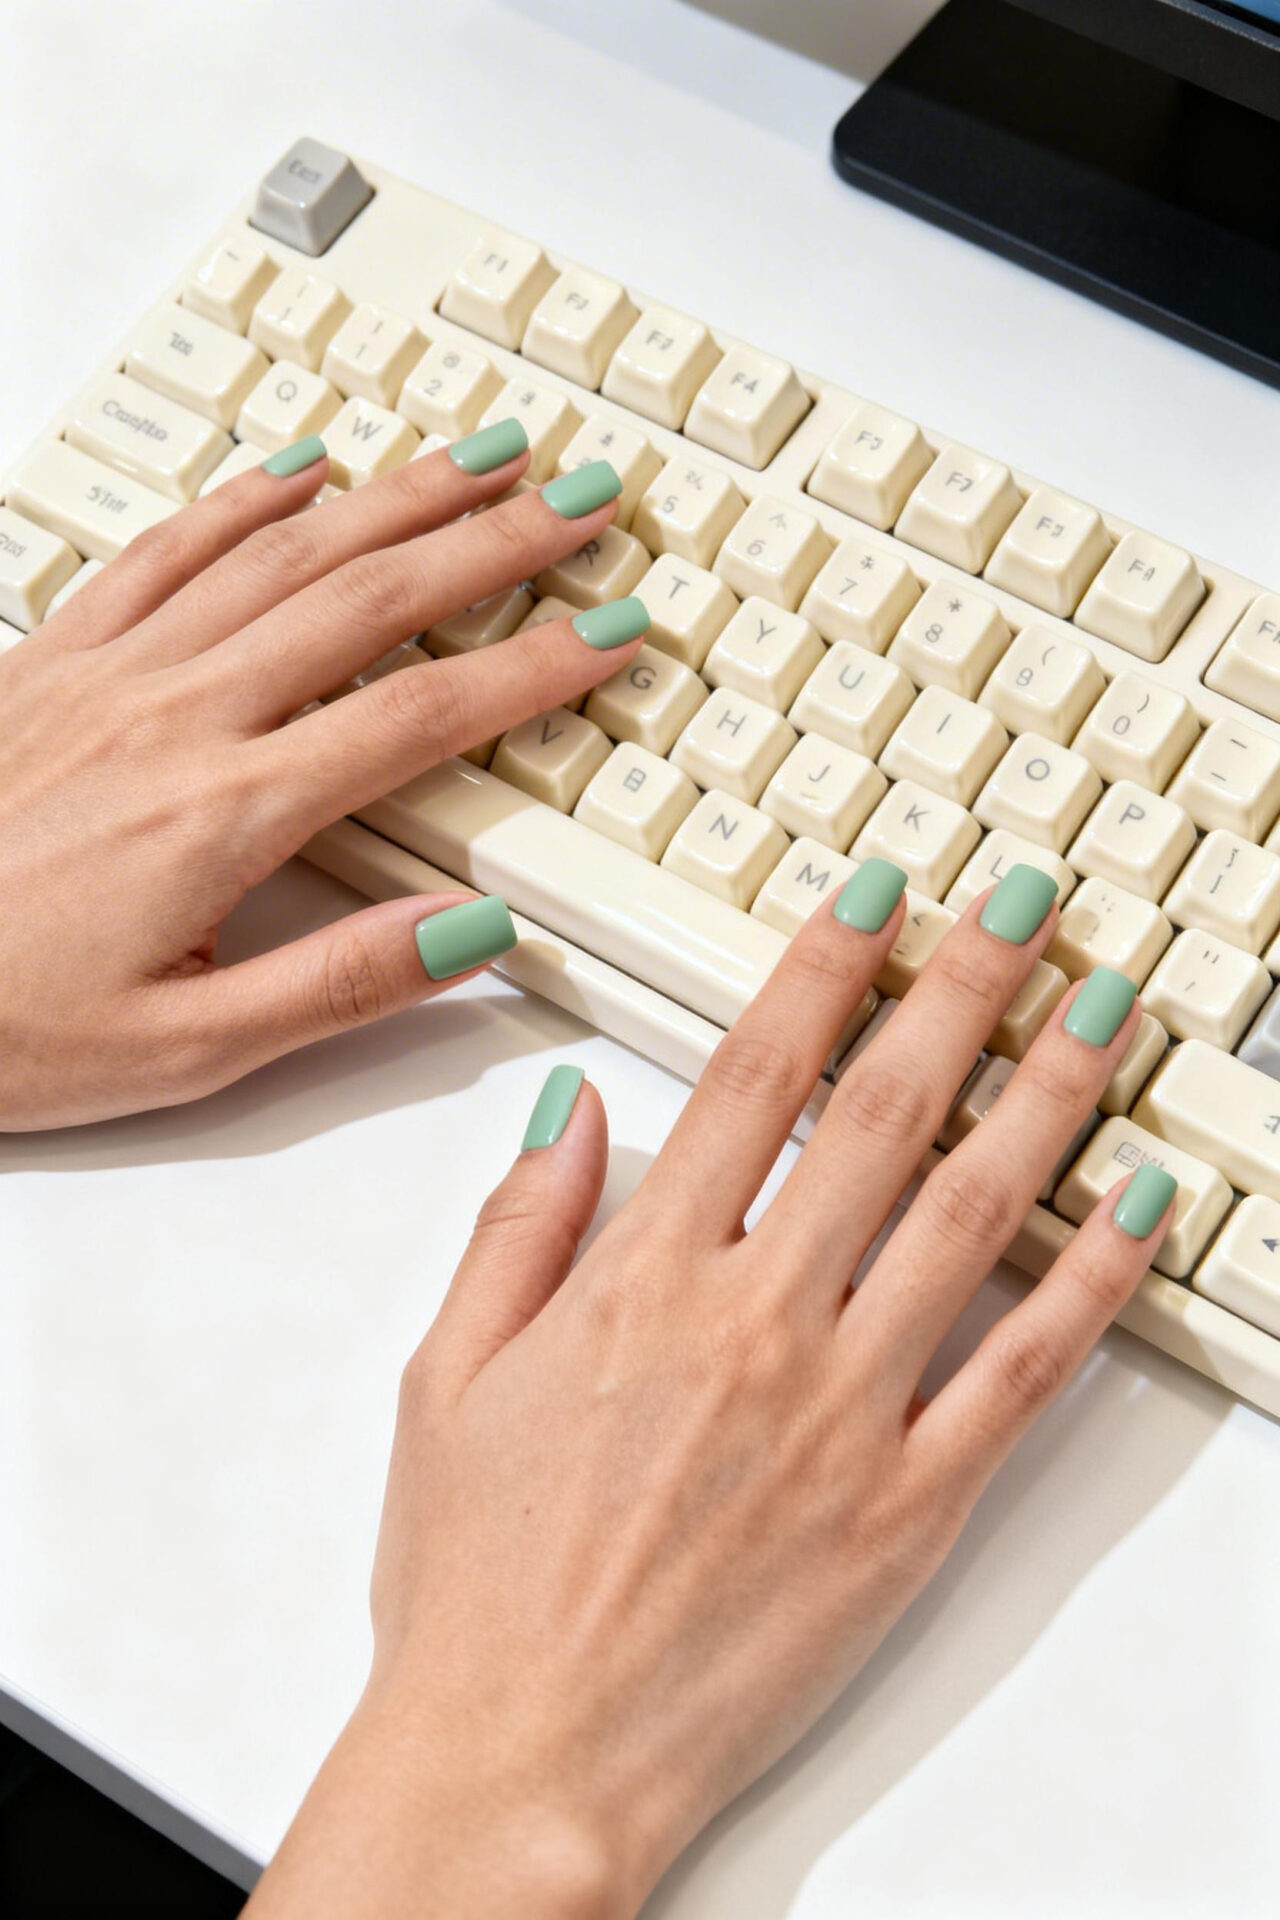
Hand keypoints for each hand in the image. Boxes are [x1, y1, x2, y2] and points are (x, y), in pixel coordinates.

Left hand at [0, 431, 645, 1129]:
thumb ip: (339, 986)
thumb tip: (471, 932)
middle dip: (493, 542)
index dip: (530, 668)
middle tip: (579, 500)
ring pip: (283, 551)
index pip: (419, 716)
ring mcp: (110, 673)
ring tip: (483, 457)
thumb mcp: (185, 1052)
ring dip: (397, 496)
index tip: (605, 632)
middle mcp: (176, 717)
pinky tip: (303, 464)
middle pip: (370, 600)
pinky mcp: (52, 658)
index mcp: (224, 814)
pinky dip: (245, 497)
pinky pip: (165, 548)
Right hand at [246, 867, 1173, 1918]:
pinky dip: (1089, 1280)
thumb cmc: (479, 1580)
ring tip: (1101, 1008)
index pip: (759, 1074)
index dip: (825, 967)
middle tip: (1019, 906)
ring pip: (973, 1213)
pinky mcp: (908, 1505)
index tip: (878, 899)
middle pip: (884, 1111)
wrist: (526, 1758)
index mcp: (643, 1279)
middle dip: (961, 987)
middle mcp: (758, 1323)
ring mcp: (846, 1411)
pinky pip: (1020, 1371)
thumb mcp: (446, 1378)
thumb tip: (577, 1106)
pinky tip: (1135, 1205)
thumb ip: (518, 1226)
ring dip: (1047, 1094)